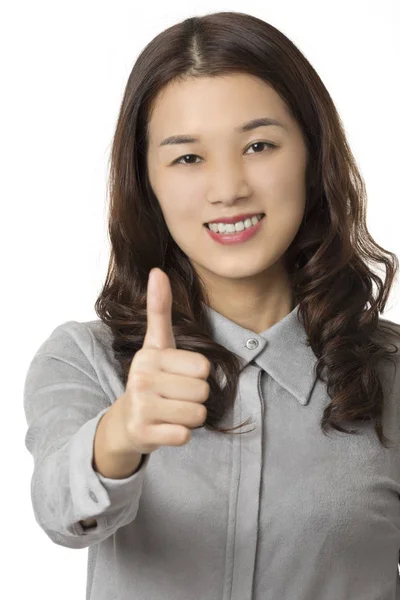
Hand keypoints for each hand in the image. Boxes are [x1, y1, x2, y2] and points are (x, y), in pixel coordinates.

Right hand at [116, 268, 210, 455]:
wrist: (126, 421)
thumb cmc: (150, 378)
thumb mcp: (156, 344)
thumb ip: (159, 309)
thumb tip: (157, 270)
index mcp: (149, 355)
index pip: (203, 366)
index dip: (196, 374)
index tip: (176, 376)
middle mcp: (141, 379)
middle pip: (203, 391)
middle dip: (195, 397)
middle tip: (174, 397)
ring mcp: (141, 407)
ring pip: (197, 414)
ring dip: (190, 416)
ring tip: (170, 411)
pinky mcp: (144, 433)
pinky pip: (185, 434)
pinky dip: (180, 434)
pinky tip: (165, 427)